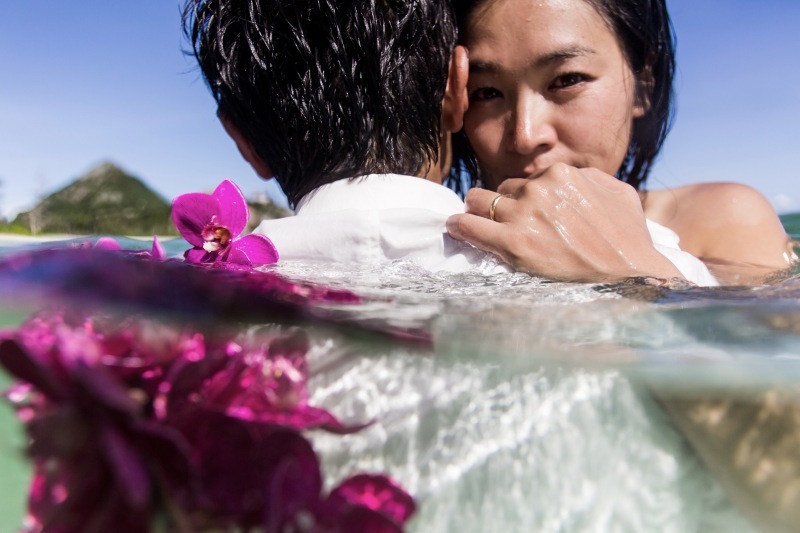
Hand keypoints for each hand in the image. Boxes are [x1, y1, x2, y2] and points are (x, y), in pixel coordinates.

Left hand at [446, 163, 682, 281]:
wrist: (630, 275)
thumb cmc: (629, 239)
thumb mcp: (618, 193)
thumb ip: (590, 179)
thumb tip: (574, 176)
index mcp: (562, 175)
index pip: (527, 180)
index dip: (522, 197)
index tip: (522, 211)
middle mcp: (539, 189)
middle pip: (501, 190)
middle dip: (499, 204)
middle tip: (498, 220)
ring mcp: (524, 215)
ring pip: (480, 202)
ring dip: (476, 212)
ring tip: (470, 221)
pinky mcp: (512, 243)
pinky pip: (470, 227)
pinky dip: (459, 226)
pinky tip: (454, 227)